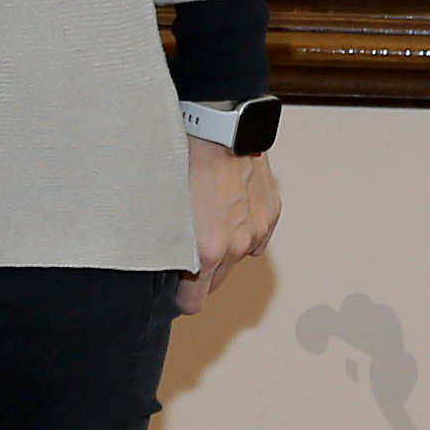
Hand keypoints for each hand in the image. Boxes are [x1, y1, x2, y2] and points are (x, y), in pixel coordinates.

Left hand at [177, 141, 280, 314]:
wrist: (218, 128)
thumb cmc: (184, 162)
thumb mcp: (163, 211)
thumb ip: (166, 245)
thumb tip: (160, 264)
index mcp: (206, 251)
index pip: (193, 302)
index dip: (180, 297)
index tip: (172, 290)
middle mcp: (236, 247)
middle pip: (215, 282)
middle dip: (200, 273)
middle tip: (184, 250)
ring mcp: (256, 230)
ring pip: (236, 257)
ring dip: (223, 248)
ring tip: (206, 221)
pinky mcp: (270, 213)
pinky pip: (255, 235)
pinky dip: (243, 229)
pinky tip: (227, 209)